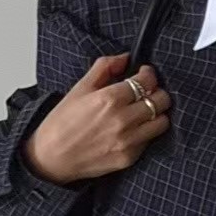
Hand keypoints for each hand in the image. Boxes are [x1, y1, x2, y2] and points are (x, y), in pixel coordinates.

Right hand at [21, 54, 172, 185]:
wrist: (53, 156)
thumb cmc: (63, 122)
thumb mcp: (80, 87)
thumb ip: (104, 67)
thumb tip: (124, 58)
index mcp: (110, 98)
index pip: (147, 81)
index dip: (149, 75)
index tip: (145, 74)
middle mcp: (123, 120)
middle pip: (160, 101)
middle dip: (157, 93)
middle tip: (149, 92)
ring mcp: (128, 141)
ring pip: (161, 122)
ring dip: (157, 114)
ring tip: (145, 111)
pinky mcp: (129, 158)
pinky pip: (149, 141)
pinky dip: (146, 132)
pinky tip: (134, 128)